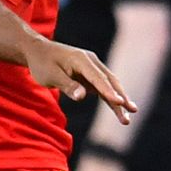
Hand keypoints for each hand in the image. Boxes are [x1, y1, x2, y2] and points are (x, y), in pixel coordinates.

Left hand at [22, 37, 136, 124]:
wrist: (38, 52)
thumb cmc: (42, 64)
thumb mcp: (51, 76)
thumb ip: (67, 85)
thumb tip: (82, 97)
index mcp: (82, 60)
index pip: (98, 77)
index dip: (109, 90)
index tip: (119, 102)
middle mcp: (91, 62)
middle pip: (109, 81)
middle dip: (121, 97)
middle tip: (132, 111)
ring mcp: (92, 68)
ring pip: (109, 85)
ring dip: (119, 101)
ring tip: (127, 119)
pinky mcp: (90, 75)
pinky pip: (103, 88)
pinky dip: (111, 99)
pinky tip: (120, 111)